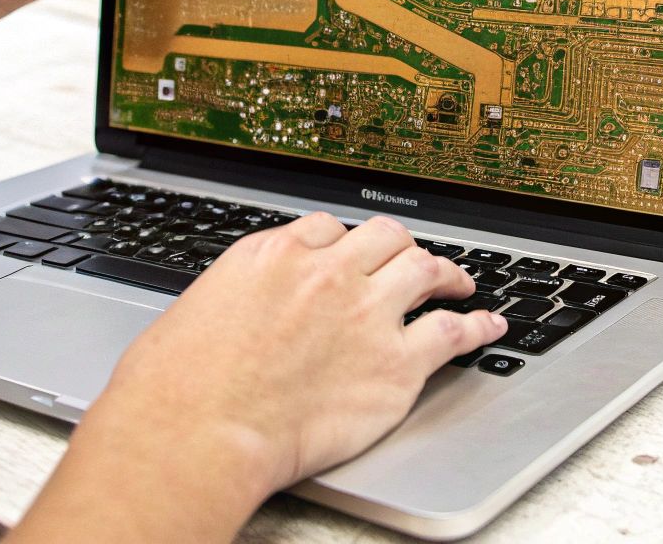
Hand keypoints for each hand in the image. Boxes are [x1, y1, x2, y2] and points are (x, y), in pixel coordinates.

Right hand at [6, 214, 506, 543]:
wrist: (197, 434)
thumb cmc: (175, 389)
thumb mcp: (194, 311)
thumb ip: (237, 297)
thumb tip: (242, 310)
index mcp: (273, 255)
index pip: (325, 229)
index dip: (343, 242)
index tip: (351, 254)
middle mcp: (327, 274)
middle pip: (384, 238)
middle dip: (401, 246)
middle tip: (413, 258)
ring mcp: (367, 314)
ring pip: (424, 270)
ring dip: (445, 272)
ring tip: (458, 281)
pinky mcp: (396, 365)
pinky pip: (451, 333)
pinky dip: (476, 326)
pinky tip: (487, 325)